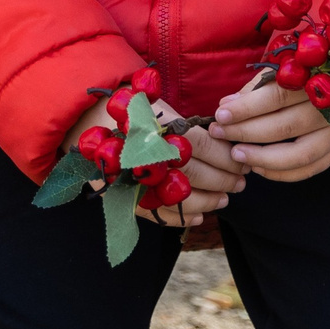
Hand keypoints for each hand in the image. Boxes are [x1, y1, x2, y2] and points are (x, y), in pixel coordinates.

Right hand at [62, 89, 244, 228]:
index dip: (226, 154)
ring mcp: (138, 181)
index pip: (203, 144)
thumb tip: (227, 143)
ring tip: (225, 198)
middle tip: (242, 182)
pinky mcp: (129, 200)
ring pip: (183, 198)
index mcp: (160, 129)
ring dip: (210, 201)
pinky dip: (184, 218)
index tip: (242, 158)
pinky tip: (201, 215)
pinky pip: (161, 215)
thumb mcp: (161, 110)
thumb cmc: (131, 113)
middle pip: (197, 173)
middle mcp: (149, 156)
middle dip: (225, 179)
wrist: (86, 125)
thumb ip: (190, 127)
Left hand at [211, 71, 329, 184]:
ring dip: (263, 157)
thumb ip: (256, 88)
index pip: (277, 96)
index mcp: (318, 78)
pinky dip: (282, 173)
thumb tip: (226, 105)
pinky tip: (259, 167)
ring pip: (300, 154)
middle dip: (246, 132)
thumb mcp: (285, 70)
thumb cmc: (309, 74)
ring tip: (236, 155)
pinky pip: (310, 169)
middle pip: (285, 126)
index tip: (221, 114)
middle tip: (221, 133)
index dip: (247, 107)